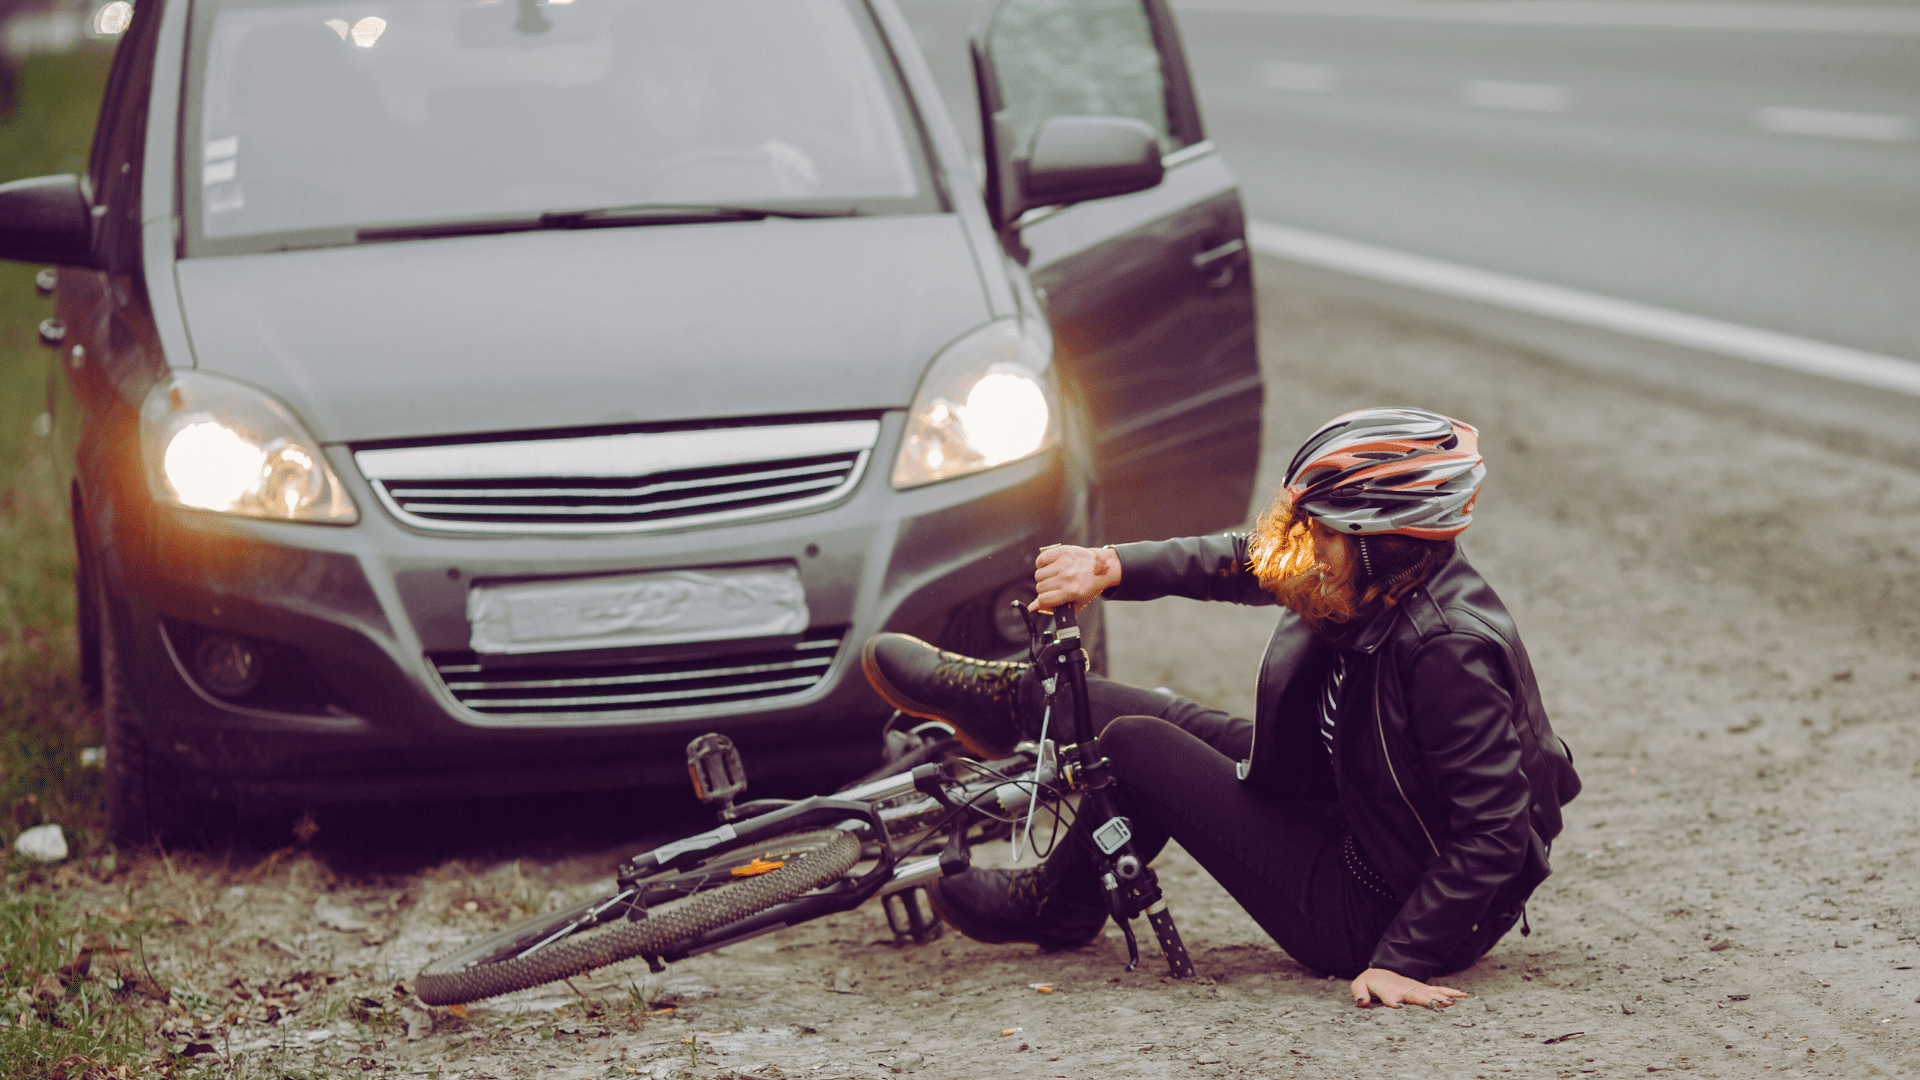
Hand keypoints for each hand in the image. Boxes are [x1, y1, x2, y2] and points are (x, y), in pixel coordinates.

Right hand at [1031, 545, 1120, 612]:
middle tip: (1054, 586)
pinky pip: (1041, 559)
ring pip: (1038, 574)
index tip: (1047, 598)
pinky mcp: (1063, 552)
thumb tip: (1032, 608)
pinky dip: (1042, 563)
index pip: (1043, 599)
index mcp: (1071, 592)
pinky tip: (1050, 566)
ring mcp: (1064, 563)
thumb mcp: (1075, 603)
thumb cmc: (1088, 587)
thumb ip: (1054, 609)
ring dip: (1043, 577)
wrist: (1103, 568)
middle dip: (1044, 589)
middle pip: (1040, 587)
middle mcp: (1067, 577)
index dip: (1043, 601)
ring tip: (1053, 576)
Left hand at [1350, 967, 1467, 1009]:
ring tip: (1452, 1003)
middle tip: (1436, 1005)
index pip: (1390, 998)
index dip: (1394, 1001)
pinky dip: (1450, 992)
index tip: (1399, 1005)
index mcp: (1388, 991)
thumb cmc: (1370, 982)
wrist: (1381, 972)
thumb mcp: (1359, 985)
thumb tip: (1362, 1002)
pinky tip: (1463, 996)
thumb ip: (1359, 993)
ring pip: (1429, 993)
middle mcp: (1404, 990)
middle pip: (1414, 996)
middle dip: (1424, 1001)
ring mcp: (1416, 989)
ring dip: (1440, 997)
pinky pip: (1438, 990)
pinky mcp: (1423, 989)